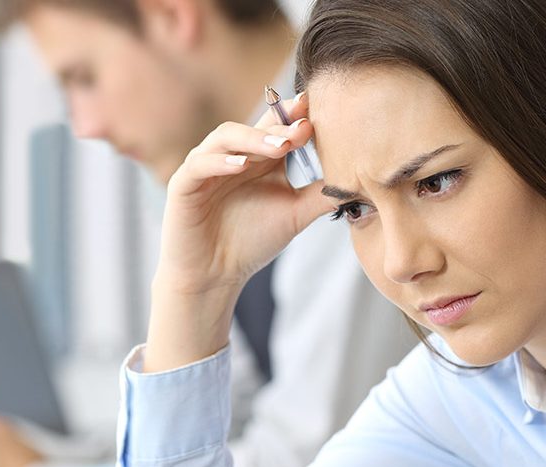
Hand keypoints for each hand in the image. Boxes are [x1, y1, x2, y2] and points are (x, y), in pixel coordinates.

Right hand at [157, 94, 331, 294]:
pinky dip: (220, 161)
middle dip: (281, 126)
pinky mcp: (184, 183)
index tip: (322, 112)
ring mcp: (207, 165)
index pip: (278, 126)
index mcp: (260, 157)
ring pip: (228, 137)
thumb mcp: (295, 214)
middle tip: (305, 128)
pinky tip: (241, 165)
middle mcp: (233, 154)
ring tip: (281, 147)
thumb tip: (361, 181)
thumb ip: (322, 195)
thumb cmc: (252, 241)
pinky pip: (200, 164)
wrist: (215, 275)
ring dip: (255, 138)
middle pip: (256, 126)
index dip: (297, 117)